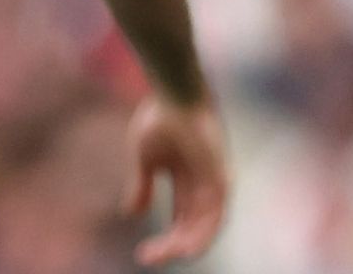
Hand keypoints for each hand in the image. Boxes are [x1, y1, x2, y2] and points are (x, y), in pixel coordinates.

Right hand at [123, 95, 227, 265]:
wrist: (174, 95)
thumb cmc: (159, 120)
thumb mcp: (144, 160)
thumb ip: (141, 186)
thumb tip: (131, 214)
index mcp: (186, 181)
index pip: (180, 219)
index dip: (164, 238)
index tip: (143, 254)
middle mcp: (204, 187)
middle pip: (192, 227)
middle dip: (172, 245)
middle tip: (149, 258)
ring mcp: (215, 184)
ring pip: (205, 226)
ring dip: (188, 245)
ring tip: (168, 256)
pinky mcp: (221, 180)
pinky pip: (215, 215)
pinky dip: (203, 234)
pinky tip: (188, 247)